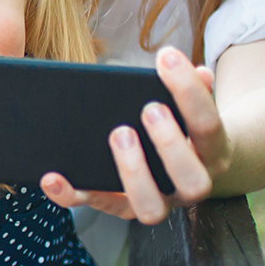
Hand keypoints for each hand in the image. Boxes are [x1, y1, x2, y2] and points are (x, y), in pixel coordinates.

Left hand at [40, 47, 230, 224]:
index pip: (208, 124)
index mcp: (212, 152)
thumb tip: (199, 72)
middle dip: (169, 143)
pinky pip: (98, 206)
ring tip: (118, 134)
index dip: (190, 92)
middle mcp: (192, 185)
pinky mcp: (124, 207)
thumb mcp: (194, 109)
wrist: (190, 164)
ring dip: (133, 172)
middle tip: (148, 109)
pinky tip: (52, 176)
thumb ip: (196, 90)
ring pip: (151, 207)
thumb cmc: (184, 127)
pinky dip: (73, 194)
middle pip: (192, 180)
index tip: (166, 58)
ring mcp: (160, 201)